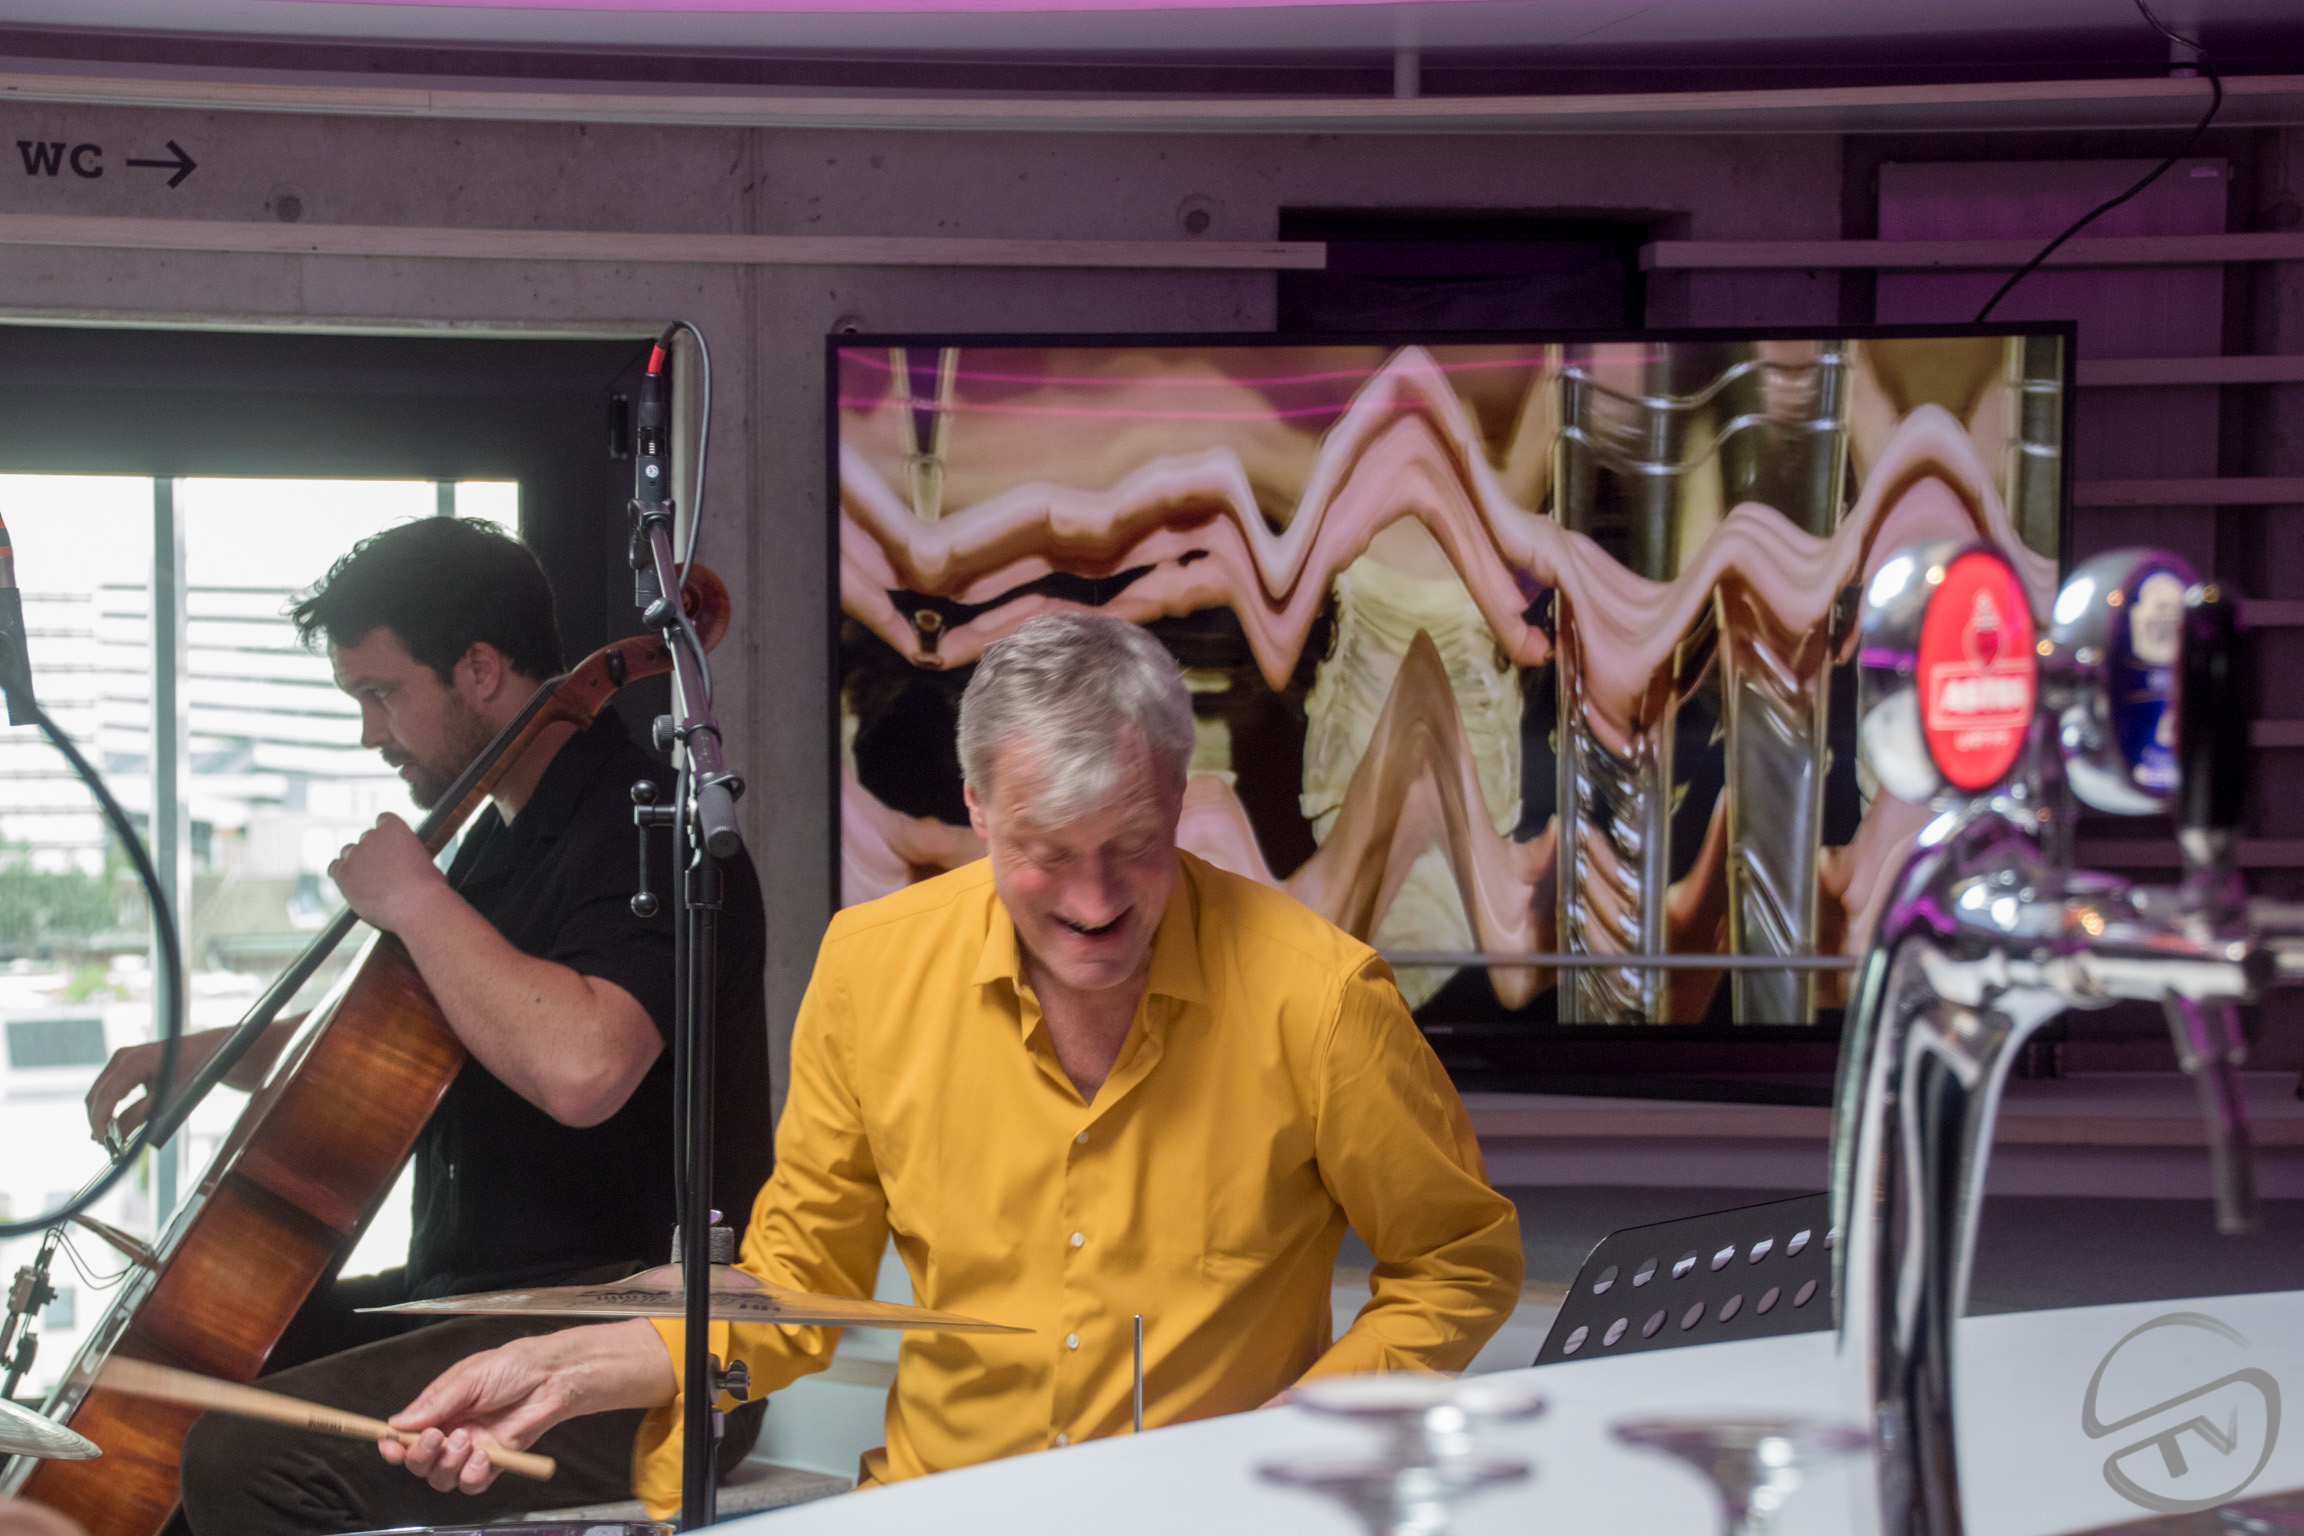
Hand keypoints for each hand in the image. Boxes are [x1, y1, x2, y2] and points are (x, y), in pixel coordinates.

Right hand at [85, 1027, 228, 1144]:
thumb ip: (141, 1116)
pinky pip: (108, 1089)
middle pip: (97, 1095)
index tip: (104, 1143)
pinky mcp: (125, 1066)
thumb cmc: (197, 1070)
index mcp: (135, 1061)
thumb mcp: (172, 1097)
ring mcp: (122, 1060)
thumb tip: (118, 1137)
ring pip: (99, 1093)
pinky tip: (114, 1124)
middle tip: (107, 1146)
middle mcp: (123, 1057)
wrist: (210, 1050)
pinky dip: (108, 1108)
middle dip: (98, 1122)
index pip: (106, 1096)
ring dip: (102, 1116)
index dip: (100, 1122)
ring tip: (110, 1139)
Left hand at [329, 814, 450, 934]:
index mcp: (394, 828)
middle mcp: (371, 836)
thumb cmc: (428, 888)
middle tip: (381, 870)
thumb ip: (409, 855)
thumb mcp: (426, 862)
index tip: (390, 847)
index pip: (383, 820)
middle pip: (365, 838)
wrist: (416, 906)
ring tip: (367, 880)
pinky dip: (341, 873)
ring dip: (356, 862)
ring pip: (348, 852)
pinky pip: (334, 868)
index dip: (387, 835)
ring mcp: (355, 854)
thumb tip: (408, 864)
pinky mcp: (343, 873)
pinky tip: (350, 884)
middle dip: (372, 851)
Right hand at [384, 1321, 674, 1494]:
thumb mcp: (467, 1378)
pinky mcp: (495, 1463)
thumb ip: (433, 1404)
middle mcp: (452, 1432)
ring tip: (466, 1439)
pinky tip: (483, 1456)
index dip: (393, 1444)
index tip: (389, 1445)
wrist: (551, 1377)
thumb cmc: (512, 1367)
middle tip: (438, 1437)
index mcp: (440, 1410)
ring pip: (441, 1478)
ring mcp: (472, 1450)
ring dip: (447, 1464)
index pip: (406, 1435)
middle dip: (420, 1455)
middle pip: (419, 1463)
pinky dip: (471, 1475)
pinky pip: (472, 1484)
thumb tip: (398, 1422)